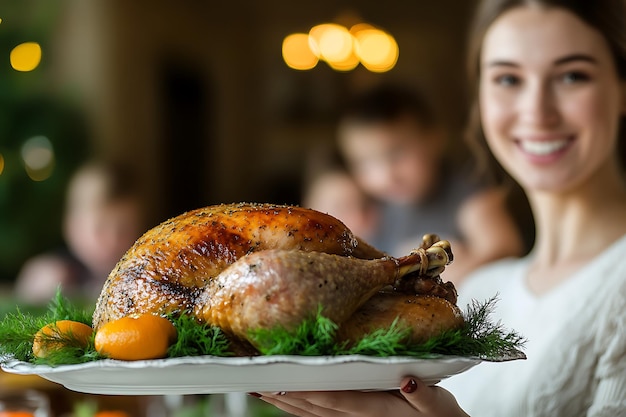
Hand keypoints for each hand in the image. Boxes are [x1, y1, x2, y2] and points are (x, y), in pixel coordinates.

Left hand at [256, 377, 468, 416]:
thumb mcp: (443, 408)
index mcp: (379, 410)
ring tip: (260, 390)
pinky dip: (299, 409)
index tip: (282, 382)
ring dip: (285, 403)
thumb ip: (427, 398)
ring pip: (312, 415)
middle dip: (285, 396)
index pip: (336, 400)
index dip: (308, 392)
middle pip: (315, 408)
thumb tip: (409, 381)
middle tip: (256, 382)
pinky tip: (285, 401)